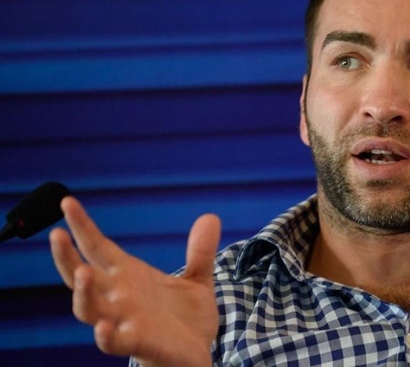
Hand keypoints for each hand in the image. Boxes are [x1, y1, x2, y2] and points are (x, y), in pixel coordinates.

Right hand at [49, 197, 220, 366]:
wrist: (197, 356)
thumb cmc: (185, 319)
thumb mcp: (198, 280)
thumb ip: (200, 252)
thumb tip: (211, 217)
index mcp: (128, 276)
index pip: (97, 247)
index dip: (82, 226)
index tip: (67, 201)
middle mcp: (118, 297)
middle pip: (80, 276)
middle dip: (66, 257)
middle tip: (56, 234)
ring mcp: (125, 320)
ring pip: (89, 309)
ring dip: (83, 293)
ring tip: (82, 272)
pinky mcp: (140, 343)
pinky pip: (116, 341)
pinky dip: (107, 335)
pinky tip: (103, 328)